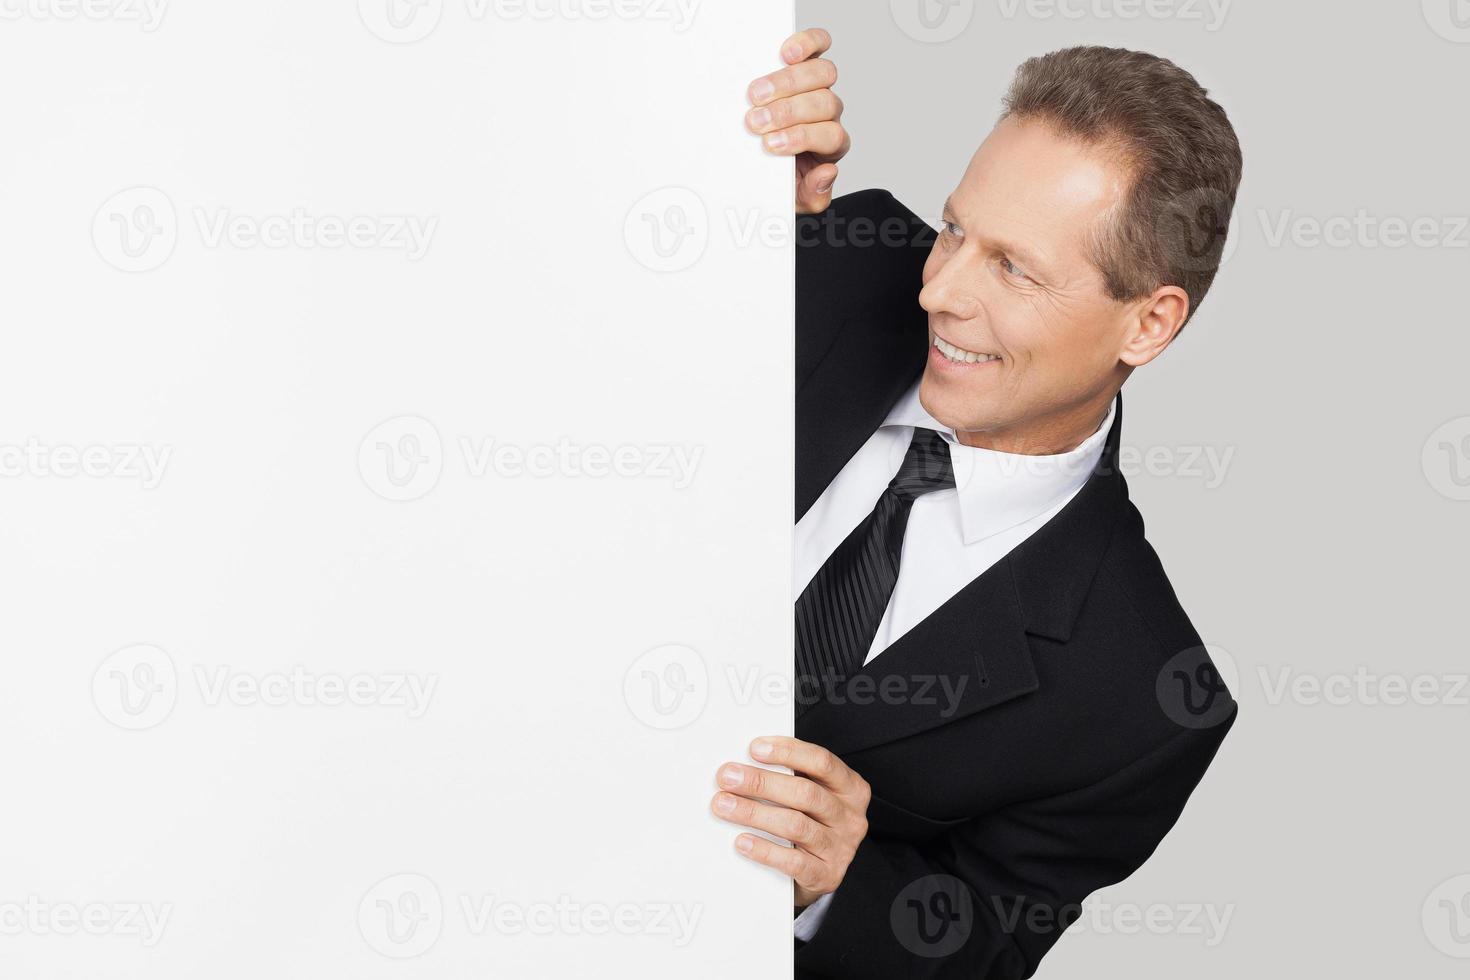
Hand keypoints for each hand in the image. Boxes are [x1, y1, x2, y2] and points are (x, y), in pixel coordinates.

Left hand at [711, 736, 870, 908]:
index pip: (821, 762)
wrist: (820, 873)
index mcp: (851, 788)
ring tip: (725, 805)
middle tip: (728, 777)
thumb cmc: (810, 823)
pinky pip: (793, 861)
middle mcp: (850, 817)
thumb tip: (745, 763)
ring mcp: (841, 848)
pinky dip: (764, 849)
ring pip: (796, 825)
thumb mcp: (810, 795)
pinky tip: (742, 841)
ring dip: (754, 813)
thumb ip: (789, 776)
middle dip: (761, 782)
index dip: (788, 752)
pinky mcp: (826, 876)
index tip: (755, 748)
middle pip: (805, 793)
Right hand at [745, 28, 849, 214]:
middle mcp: (829, 113)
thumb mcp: (795, 197)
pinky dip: (805, 44)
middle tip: (757, 120)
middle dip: (788, 112)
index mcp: (829, 144)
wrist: (765, 163)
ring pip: (822, 74)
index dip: (801, 138)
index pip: (829, 136)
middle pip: (825, 103)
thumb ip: (813, 195)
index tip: (771, 144)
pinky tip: (786, 52)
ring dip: (788, 82)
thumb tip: (827, 173)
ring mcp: (819, 86)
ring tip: (758, 92)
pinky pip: (818, 46)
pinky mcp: (806, 62)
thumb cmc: (780, 174)